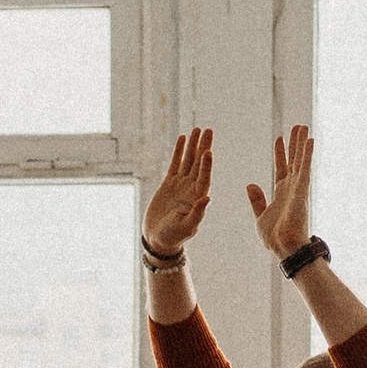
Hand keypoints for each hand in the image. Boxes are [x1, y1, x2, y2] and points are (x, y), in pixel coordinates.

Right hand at [143, 132, 211, 257]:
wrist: (158, 238)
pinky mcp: (169, 183)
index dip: (206, 164)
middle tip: (208, 130)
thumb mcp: (187, 227)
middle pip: (199, 163)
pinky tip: (182, 138)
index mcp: (198, 198)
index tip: (208, 150)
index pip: (204, 177)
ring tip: (197, 129)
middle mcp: (192, 188)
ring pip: (188, 160)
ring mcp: (181, 184)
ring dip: (193, 145)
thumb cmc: (173, 236)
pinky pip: (175, 163)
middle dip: (203, 147)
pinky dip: (178, 151)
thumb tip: (207, 198)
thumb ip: (197, 213)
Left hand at [248, 124, 312, 258]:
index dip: (280, 153)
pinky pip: (305, 168)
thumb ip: (257, 200)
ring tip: (303, 126)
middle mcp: (292, 187)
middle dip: (294, 143)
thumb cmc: (275, 237)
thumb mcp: (260, 216)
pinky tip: (310, 140)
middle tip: (297, 126)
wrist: (284, 246)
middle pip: (294, 159)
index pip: (281, 168)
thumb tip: (250, 185)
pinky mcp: (302, 190)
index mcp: (281, 193)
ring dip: (302, 143)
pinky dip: (307, 154)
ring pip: (301, 159)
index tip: (279, 138)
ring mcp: (298, 187)